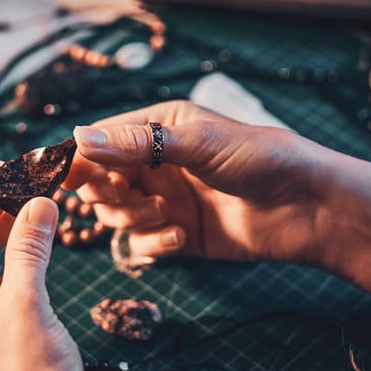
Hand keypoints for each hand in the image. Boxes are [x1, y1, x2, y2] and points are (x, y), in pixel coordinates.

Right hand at [64, 100, 326, 264]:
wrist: (305, 207)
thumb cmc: (258, 159)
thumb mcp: (196, 142)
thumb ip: (137, 143)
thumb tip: (78, 138)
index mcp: (157, 128)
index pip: (101, 140)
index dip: (81, 158)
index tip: (66, 176)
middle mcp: (155, 163)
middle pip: (100, 181)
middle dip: (107, 192)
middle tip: (126, 195)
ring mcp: (165, 199)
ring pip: (116, 214)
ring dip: (133, 217)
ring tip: (165, 213)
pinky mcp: (177, 234)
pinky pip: (142, 242)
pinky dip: (154, 242)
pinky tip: (181, 236)